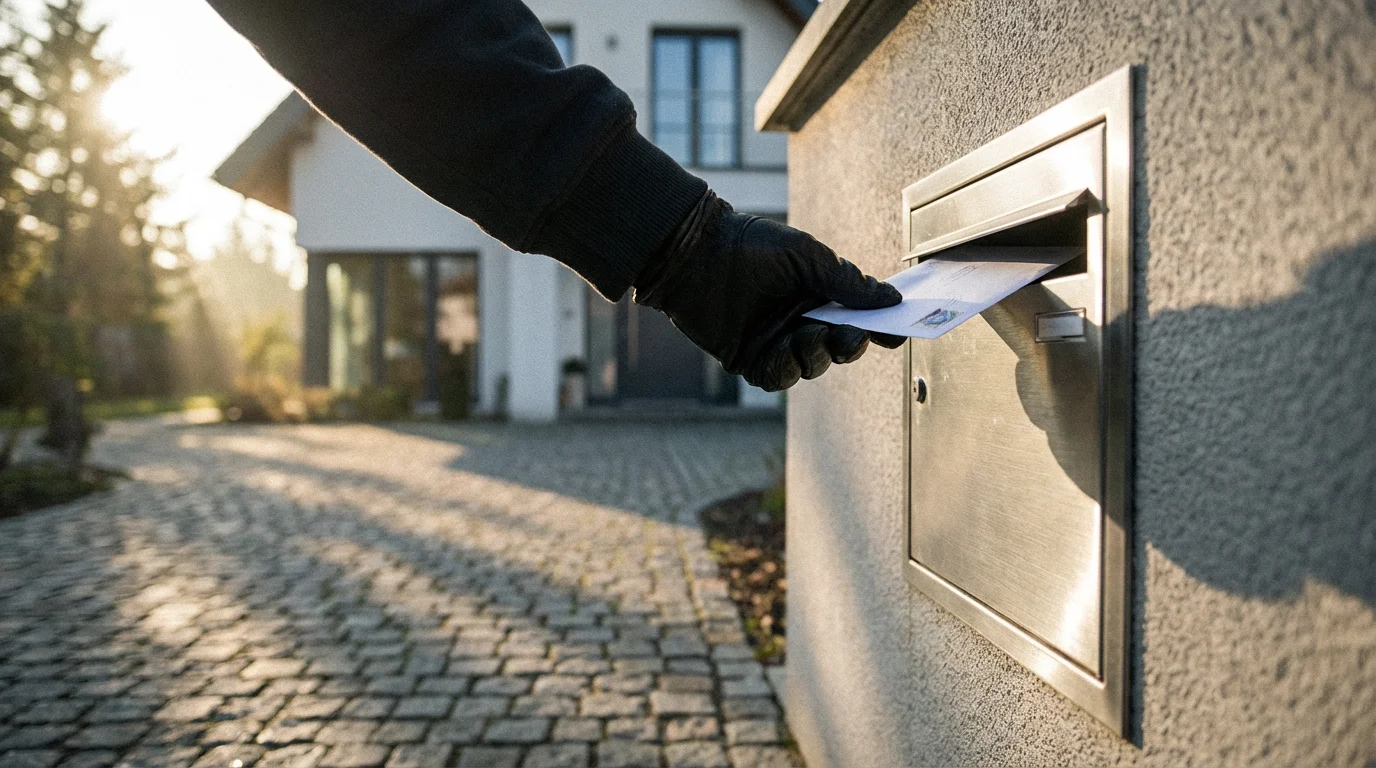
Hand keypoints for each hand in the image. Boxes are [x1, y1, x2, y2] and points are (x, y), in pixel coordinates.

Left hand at [634, 191, 904, 390]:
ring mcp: (775, 342)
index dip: (878, 328)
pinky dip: (786, 367)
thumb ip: (847, 281)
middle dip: (848, 345)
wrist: (696, 253)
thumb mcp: (807, 256)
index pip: (858, 319)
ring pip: (812, 366)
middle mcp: (800, 321)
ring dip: (816, 354)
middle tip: (848, 335)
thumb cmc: (750, 245)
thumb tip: (891, 299)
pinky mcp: (749, 359)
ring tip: (808, 332)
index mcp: (819, 295)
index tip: (897, 332)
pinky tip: (783, 346)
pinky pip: (778, 377)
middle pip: (838, 348)